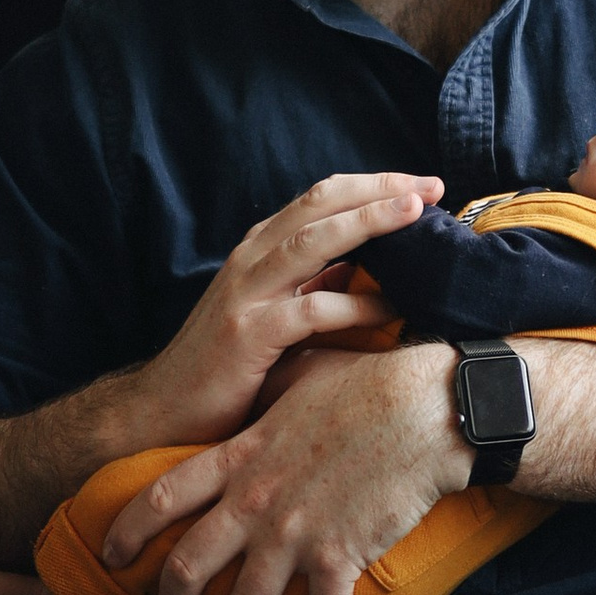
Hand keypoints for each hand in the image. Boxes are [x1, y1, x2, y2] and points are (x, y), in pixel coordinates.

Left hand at [103, 344, 471, 594]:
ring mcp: (294, 534)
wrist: (423, 407)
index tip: (112, 555)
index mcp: (241, 456)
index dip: (128, 530)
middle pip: (188, 566)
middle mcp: (255, 501)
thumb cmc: (367, 384)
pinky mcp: (339, 556)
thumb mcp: (300, 377)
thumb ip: (266, 397)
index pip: (163, 497)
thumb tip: (256, 388)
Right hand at [129, 174, 439, 449]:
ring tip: (416, 214)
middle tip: (433, 186)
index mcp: (261, 249)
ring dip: (369, 222)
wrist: (162, 409)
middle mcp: (252, 260)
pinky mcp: (247, 335)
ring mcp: (246, 294)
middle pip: (321, 204)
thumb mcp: (273, 312)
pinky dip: (353, 305)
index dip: (373, 185)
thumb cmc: (228, 363)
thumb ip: (312, 285)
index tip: (424, 185)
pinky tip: (390, 308)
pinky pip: (309, 311)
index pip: (322, 198)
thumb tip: (366, 268)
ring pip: (314, 241)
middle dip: (380, 190)